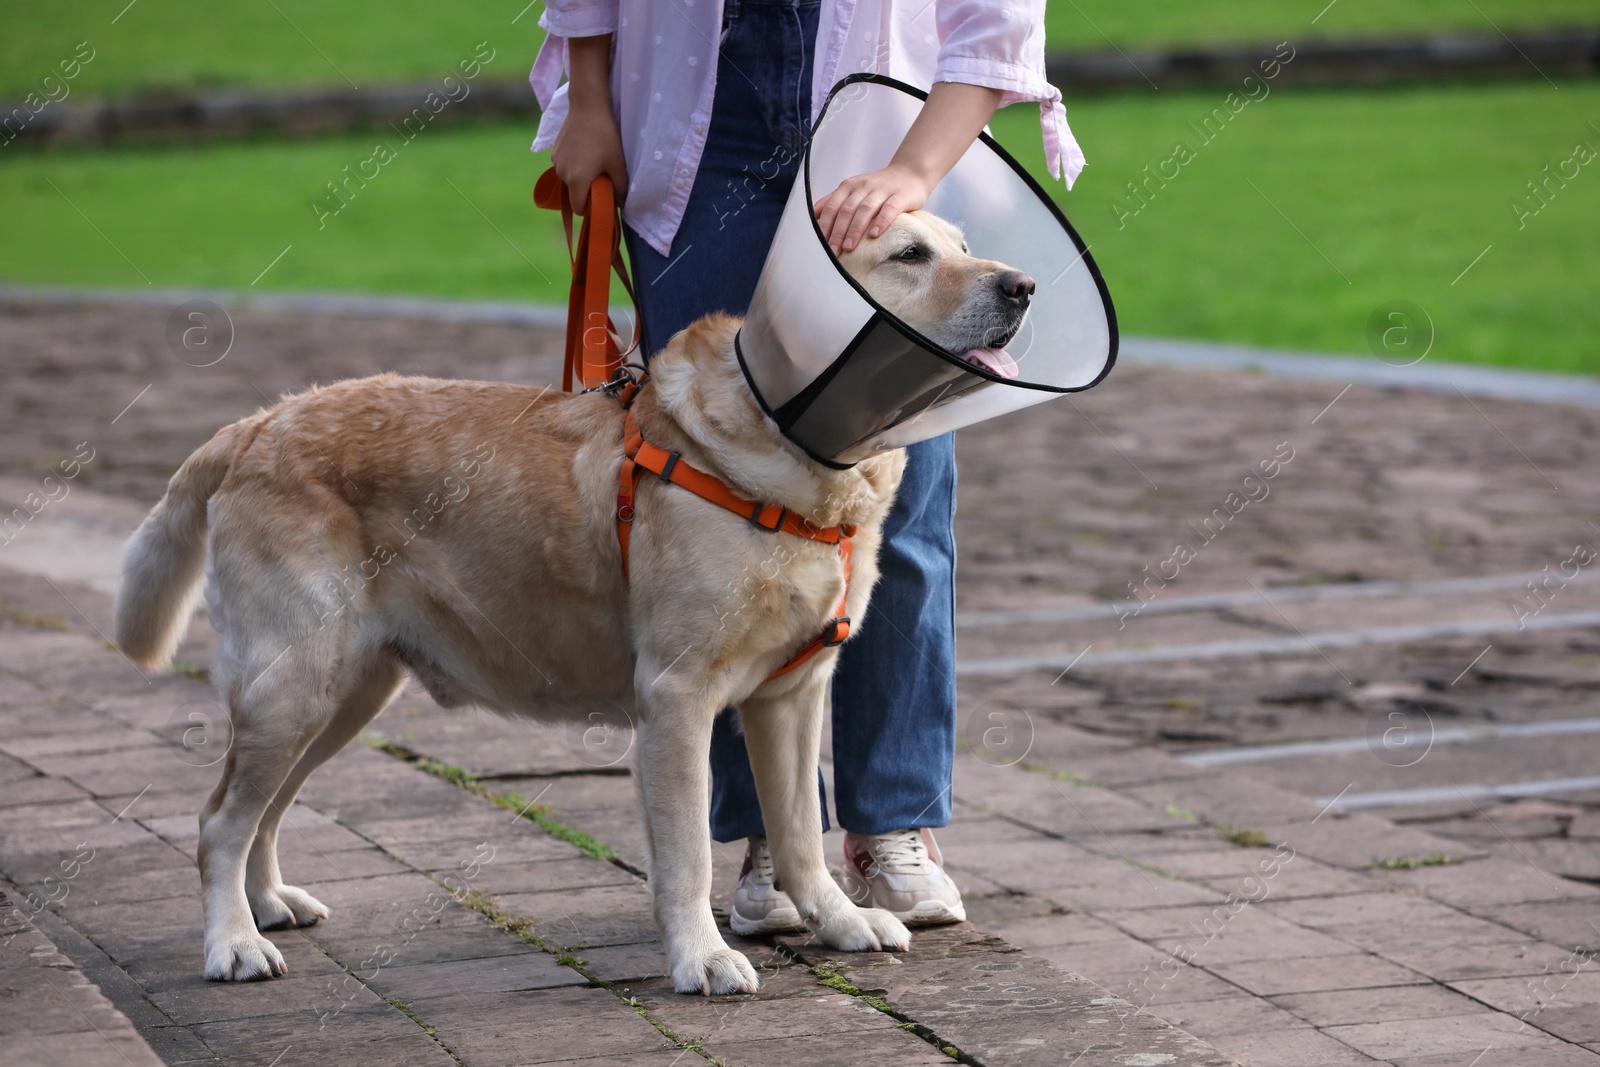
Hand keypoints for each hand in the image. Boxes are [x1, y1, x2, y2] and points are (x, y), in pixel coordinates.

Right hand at [550, 34, 625, 214]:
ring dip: (581, 177)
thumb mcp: (618, 163)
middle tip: (603, 177)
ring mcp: (555, 162)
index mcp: (576, 180)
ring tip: (595, 161)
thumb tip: (619, 204)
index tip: (603, 198)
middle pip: (574, 194)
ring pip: (569, 180)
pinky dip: (574, 165)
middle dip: (587, 191)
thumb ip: (620, 188)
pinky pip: (565, 167)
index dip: (591, 208)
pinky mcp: (554, 151)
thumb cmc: (605, 135)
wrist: (588, 105)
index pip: (579, 209)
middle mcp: (561, 173)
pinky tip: (586, 151)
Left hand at [813, 164, 931, 254]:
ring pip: (865, 210)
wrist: (910, 173)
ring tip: (849, 247)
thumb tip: (813, 216)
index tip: (821, 244)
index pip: (832, 206)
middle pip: (847, 210)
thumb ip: (835, 201)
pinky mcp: (900, 196)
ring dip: (855, 230)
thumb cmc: (878, 188)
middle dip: (838, 232)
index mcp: (849, 186)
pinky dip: (881, 222)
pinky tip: (874, 235)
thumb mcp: (854, 190)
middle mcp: (864, 186)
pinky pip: (889, 209)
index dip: (825, 225)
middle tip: (833, 251)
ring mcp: (882, 190)